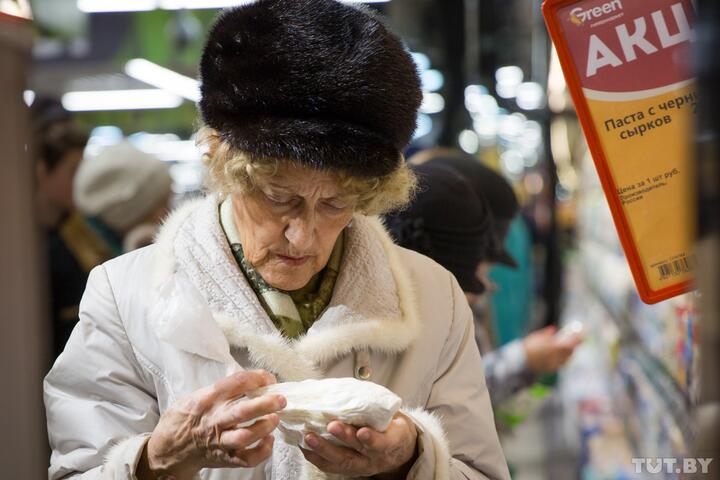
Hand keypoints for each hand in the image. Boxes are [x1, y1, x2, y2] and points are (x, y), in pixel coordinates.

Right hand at [137, 370, 285, 478]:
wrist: (168, 448)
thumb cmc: (186, 417)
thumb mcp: (197, 395)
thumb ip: (222, 388)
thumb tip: (252, 378)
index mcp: (207, 399)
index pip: (236, 383)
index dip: (257, 378)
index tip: (268, 378)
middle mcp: (214, 420)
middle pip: (243, 411)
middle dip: (266, 403)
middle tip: (281, 399)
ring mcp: (219, 441)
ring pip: (245, 436)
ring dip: (264, 427)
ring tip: (275, 419)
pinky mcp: (225, 458)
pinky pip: (246, 459)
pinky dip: (262, 451)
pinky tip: (269, 440)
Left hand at [299, 412, 418, 477]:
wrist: (399, 451)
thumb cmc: (394, 427)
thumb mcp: (395, 416)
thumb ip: (378, 408)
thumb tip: (354, 390)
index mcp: (393, 442)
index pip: (384, 443)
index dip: (373, 439)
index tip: (362, 432)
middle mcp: (377, 458)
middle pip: (359, 451)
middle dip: (344, 438)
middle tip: (331, 426)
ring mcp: (363, 466)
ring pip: (343, 461)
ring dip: (324, 450)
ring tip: (309, 437)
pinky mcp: (350, 470)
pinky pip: (332, 467)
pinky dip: (317, 457)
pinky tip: (305, 447)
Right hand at [524, 326, 582, 373]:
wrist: (520, 363)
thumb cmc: (528, 348)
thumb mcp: (536, 337)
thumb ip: (546, 334)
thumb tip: (553, 329)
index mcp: (552, 347)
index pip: (569, 343)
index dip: (576, 339)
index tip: (581, 334)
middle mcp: (555, 356)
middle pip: (569, 351)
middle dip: (574, 345)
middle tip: (578, 340)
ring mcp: (554, 364)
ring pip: (567, 358)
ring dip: (570, 352)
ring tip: (570, 348)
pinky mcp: (552, 369)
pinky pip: (561, 363)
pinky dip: (564, 359)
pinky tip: (563, 356)